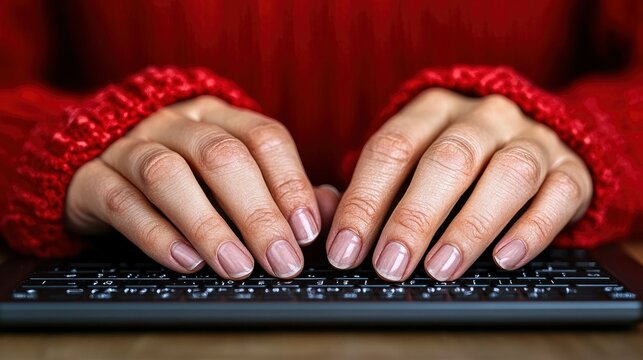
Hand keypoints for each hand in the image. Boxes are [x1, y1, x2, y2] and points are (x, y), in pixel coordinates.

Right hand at [66, 96, 339, 278]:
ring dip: (208, 224)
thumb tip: (326, 211)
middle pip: (221, 155)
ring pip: (168, 174)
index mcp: (219, 116)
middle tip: (282, 260)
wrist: (100, 165)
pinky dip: (157, 234)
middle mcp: (176, 124)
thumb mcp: (233, 175)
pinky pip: (123, 201)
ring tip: (237, 266)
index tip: (308, 230)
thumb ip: (280, 189)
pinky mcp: (92, 178)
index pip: (263, 137)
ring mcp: (130, 146)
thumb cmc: (184, 175)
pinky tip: (186, 261)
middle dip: (258, 212)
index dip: (290, 182)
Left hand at [327, 89, 591, 280]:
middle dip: (414, 216)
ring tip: (440, 268)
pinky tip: (504, 258)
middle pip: (448, 159)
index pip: (392, 148)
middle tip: (390, 265)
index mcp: (434, 108)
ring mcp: (532, 139)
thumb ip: (369, 185)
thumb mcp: (411, 158)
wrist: (534, 136)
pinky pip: (558, 194)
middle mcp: (484, 116)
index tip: (345, 250)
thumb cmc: (455, 159)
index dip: (365, 200)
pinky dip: (532, 228)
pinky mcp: (571, 168)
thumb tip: (322, 217)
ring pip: (507, 173)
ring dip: (471, 225)